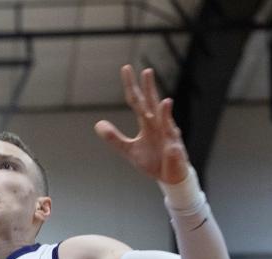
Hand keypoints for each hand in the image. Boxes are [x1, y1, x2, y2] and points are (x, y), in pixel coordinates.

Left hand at [94, 65, 188, 183]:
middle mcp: (159, 124)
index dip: (131, 86)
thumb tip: (98, 124)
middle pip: (153, 104)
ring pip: (166, 121)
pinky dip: (171, 134)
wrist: (168, 178)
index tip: (126, 68)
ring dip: (164, 112)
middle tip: (147, 71)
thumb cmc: (152, 161)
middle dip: (150, 90)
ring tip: (163, 100)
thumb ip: (114, 138)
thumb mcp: (129, 150)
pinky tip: (173, 133)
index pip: (137, 101)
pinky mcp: (174, 148)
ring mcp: (168, 135)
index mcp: (147, 123)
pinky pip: (172, 141)